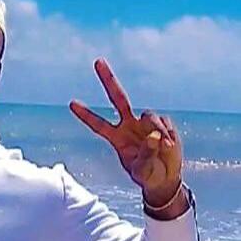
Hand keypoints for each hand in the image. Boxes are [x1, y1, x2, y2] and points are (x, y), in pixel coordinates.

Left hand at [69, 59, 182, 203]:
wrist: (165, 179)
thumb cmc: (147, 175)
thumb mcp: (143, 171)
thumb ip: (146, 155)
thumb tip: (154, 136)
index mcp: (117, 138)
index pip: (98, 125)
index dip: (86, 115)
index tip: (72, 103)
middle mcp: (129, 126)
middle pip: (118, 98)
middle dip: (108, 80)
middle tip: (97, 61)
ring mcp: (146, 124)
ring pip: (149, 115)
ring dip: (157, 130)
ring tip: (164, 147)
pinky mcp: (163, 124)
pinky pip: (164, 124)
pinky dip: (168, 135)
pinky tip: (170, 147)